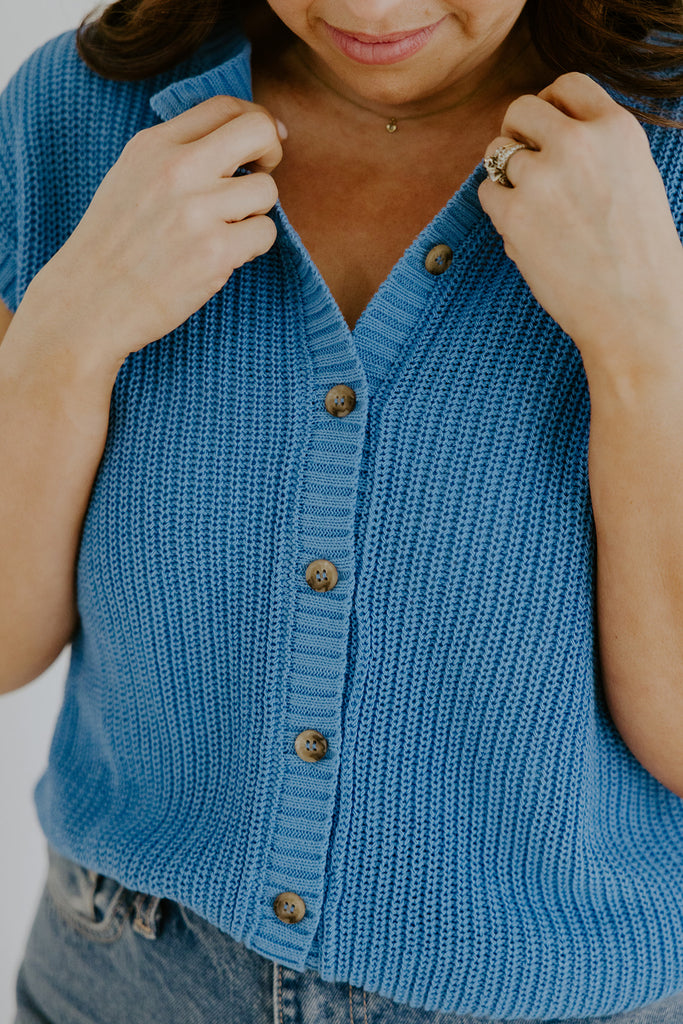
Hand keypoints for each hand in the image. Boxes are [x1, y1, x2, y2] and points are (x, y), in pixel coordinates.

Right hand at [29, 95, 283, 366]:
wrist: (89, 302)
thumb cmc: (113, 245)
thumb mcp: (131, 177)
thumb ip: (176, 154)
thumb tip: (242, 139)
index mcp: (154, 145)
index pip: (224, 106)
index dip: (254, 120)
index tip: (260, 147)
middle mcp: (177, 169)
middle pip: (258, 131)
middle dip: (272, 152)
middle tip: (261, 176)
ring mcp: (197, 210)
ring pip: (267, 190)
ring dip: (257, 212)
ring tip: (227, 229)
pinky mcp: (214, 252)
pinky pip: (265, 233)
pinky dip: (253, 246)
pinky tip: (225, 256)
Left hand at [478, 72, 682, 379]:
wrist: (634, 311)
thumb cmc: (638, 255)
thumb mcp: (635, 178)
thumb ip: (596, 149)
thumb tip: (544, 136)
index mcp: (617, 128)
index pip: (566, 85)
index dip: (549, 106)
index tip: (543, 130)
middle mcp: (578, 142)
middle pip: (521, 109)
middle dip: (516, 134)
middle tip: (523, 165)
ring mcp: (543, 177)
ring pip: (496, 151)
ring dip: (504, 174)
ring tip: (529, 206)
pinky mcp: (514, 213)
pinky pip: (486, 192)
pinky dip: (498, 210)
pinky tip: (524, 231)